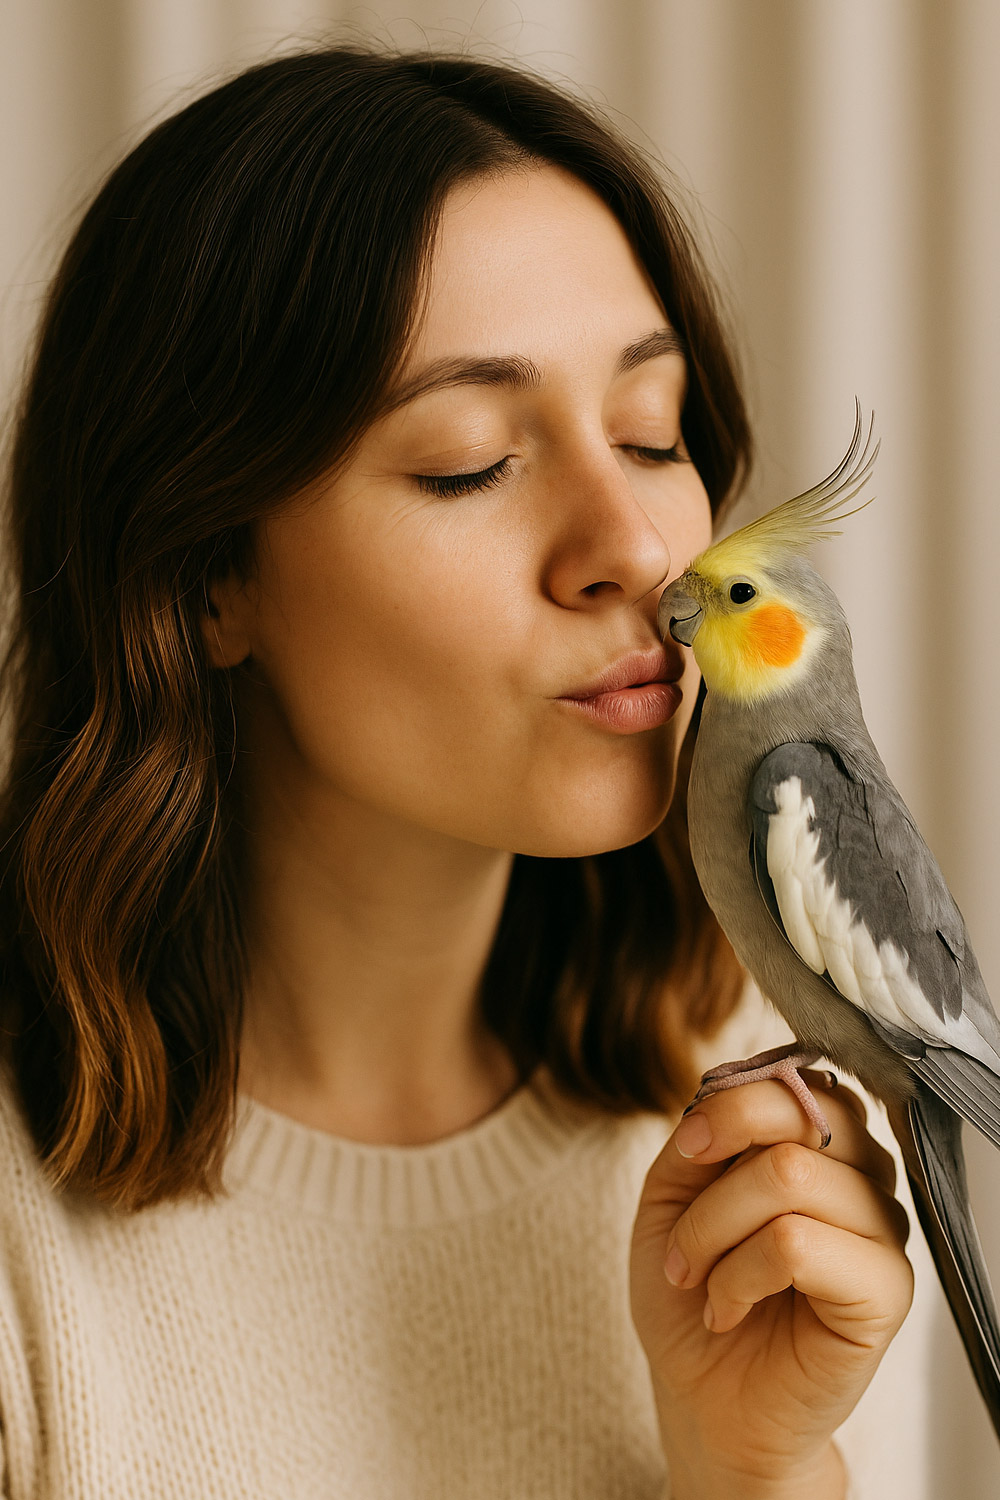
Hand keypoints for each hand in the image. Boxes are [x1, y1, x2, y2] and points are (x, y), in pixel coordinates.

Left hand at [629, 1072, 912, 1499]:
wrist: (702, 1395)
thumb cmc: (692, 1292)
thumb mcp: (671, 1193)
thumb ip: (703, 1132)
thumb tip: (729, 1090)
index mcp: (821, 1138)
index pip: (796, 1075)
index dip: (730, 1103)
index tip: (688, 1149)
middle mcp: (863, 1173)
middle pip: (799, 1113)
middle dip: (713, 1167)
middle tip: (680, 1232)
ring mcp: (881, 1229)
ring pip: (789, 1176)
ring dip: (712, 1232)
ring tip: (697, 1278)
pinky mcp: (886, 1290)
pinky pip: (798, 1243)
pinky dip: (739, 1274)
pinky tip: (728, 1307)